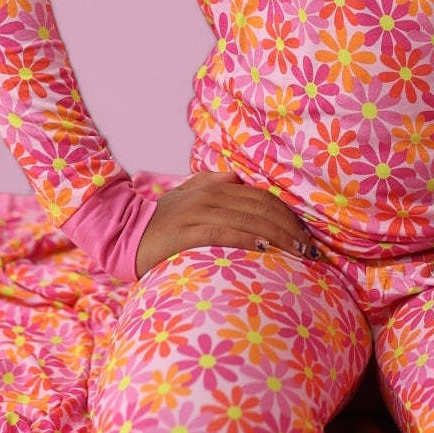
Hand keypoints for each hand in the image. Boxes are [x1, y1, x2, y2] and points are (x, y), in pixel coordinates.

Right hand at [133, 171, 322, 278]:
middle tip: (311, 250)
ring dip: (280, 237)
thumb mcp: (186, 194)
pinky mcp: (186, 234)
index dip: (289, 215)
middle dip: (292, 228)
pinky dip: (247, 240)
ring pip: (249, 221)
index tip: (306, 235)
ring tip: (299, 254)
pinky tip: (264, 249)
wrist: (122, 232)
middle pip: (263, 208)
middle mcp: (211, 195)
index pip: (263, 198)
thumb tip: (238, 178)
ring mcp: (198, 213)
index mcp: (215, 186)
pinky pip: (223, 234)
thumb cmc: (160, 220)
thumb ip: (211, 182)